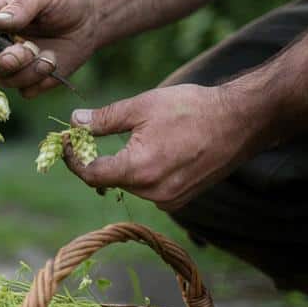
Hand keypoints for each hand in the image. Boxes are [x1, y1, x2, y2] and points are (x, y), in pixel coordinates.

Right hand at [0, 0, 100, 98]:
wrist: (91, 16)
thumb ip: (20, 6)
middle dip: (7, 62)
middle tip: (29, 50)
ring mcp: (15, 65)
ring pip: (6, 81)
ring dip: (28, 72)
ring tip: (48, 55)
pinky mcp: (32, 79)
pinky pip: (27, 91)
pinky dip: (41, 80)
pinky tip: (54, 61)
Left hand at [64, 84, 266, 210]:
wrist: (241, 121)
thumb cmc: (192, 109)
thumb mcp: (142, 106)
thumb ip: (104, 119)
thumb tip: (74, 122)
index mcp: (139, 170)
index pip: (91, 174)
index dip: (74, 159)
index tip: (66, 142)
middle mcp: (153, 193)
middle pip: (110, 179)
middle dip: (98, 158)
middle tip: (89, 134)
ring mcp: (170, 200)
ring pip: (131, 184)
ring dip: (123, 165)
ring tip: (130, 138)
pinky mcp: (183, 199)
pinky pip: (151, 189)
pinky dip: (144, 172)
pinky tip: (154, 150)